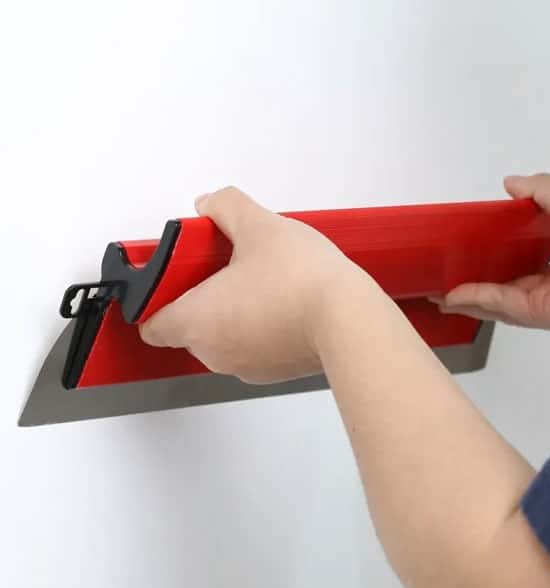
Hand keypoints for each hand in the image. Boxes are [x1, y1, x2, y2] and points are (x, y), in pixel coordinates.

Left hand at [139, 186, 371, 382]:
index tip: (173, 279)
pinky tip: (282, 302)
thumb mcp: (258, 225)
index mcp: (197, 320)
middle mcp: (215, 351)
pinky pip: (251, 347)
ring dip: (232, 313)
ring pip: (222, 337)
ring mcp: (245, 367)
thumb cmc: (304, 283)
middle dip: (202, 298)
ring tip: (261, 283)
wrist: (351, 321)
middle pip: (188, 327)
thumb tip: (211, 205)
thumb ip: (225, 207)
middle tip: (226, 269)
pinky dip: (258, 329)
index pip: (150, 324)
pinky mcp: (273, 372)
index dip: (156, 299)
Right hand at [430, 173, 549, 334]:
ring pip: (496, 304)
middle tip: (448, 281)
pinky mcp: (537, 313)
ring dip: (466, 300)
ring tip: (439, 295)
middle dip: (474, 289)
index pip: (523, 267)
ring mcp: (544, 303)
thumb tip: (510, 182)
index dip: (495, 263)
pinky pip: (498, 305)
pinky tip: (451, 295)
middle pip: (504, 291)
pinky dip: (473, 300)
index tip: (471, 256)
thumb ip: (540, 190)